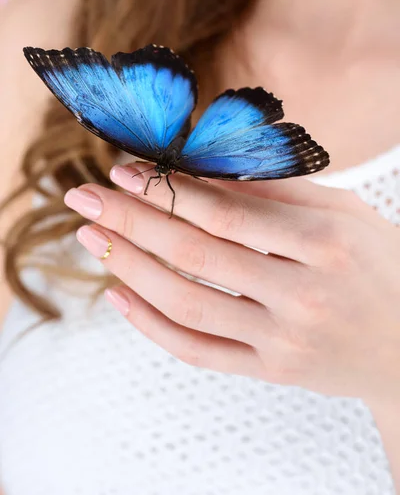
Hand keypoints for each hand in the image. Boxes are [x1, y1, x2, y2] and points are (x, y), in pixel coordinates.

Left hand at [64, 163, 399, 404]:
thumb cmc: (380, 264)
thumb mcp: (343, 212)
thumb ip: (276, 192)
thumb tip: (204, 173)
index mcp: (324, 242)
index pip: (225, 213)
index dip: (167, 190)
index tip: (123, 171)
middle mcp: (302, 295)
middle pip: (194, 254)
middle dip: (131, 221)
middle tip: (85, 197)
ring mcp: (284, 341)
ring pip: (187, 304)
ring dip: (130, 267)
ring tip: (92, 238)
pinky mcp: (272, 371)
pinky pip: (199, 351)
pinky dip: (152, 325)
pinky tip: (118, 296)